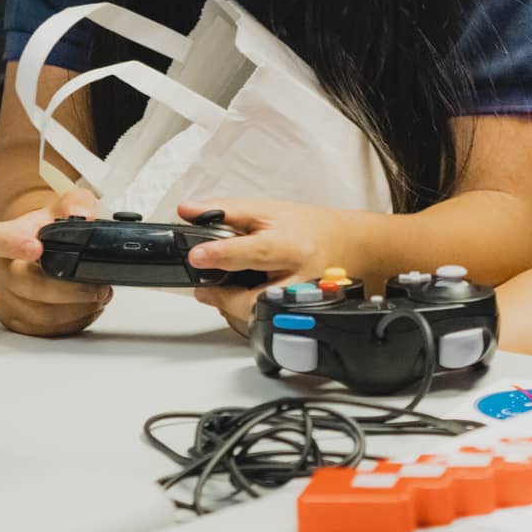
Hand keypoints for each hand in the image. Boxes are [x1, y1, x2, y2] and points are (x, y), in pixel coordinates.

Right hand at [0, 187, 111, 337]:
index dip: (15, 245)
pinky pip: (45, 330)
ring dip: (76, 309)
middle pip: (26, 285)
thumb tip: (84, 216)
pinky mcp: (17, 320)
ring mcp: (7, 298)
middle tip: (97, 288)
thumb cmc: (50, 230)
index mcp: (6, 238)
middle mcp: (1, 269)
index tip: (36, 248)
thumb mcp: (66, 206)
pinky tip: (86, 309)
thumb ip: (77, 203)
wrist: (41, 249)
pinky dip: (72, 322)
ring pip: (39, 314)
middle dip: (68, 290)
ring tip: (98, 297)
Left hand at [177, 198, 330, 336]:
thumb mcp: (268, 210)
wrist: (345, 245)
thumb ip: (226, 211)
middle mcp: (300, 278)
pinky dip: (247, 312)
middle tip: (204, 288)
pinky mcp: (298, 316)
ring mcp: (300, 302)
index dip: (224, 254)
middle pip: (257, 298)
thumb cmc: (307, 226)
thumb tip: (187, 211)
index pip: (257, 250)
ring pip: (259, 317)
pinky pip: (265, 321)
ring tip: (222, 290)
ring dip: (232, 306)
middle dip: (225, 296)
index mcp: (291, 245)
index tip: (197, 255)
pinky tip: (242, 297)